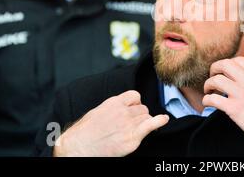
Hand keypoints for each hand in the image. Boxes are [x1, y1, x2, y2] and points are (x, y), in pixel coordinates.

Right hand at [53, 90, 168, 156]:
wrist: (79, 147)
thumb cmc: (84, 133)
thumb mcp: (98, 112)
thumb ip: (112, 108)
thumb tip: (121, 107)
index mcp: (113, 103)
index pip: (135, 96)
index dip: (136, 103)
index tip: (134, 109)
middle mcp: (123, 111)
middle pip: (142, 109)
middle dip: (139, 116)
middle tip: (132, 125)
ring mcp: (128, 124)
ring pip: (146, 117)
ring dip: (144, 123)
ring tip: (135, 130)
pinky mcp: (132, 138)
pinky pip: (151, 124)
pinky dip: (160, 121)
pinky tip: (164, 120)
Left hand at [202, 57, 243, 156]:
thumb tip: (241, 75)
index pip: (238, 60)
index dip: (227, 64)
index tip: (224, 71)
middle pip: (224, 64)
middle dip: (214, 69)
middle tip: (212, 76)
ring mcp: (241, 94)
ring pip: (216, 80)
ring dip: (208, 84)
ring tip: (209, 90)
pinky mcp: (234, 108)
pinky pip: (213, 99)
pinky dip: (207, 100)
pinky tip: (208, 102)